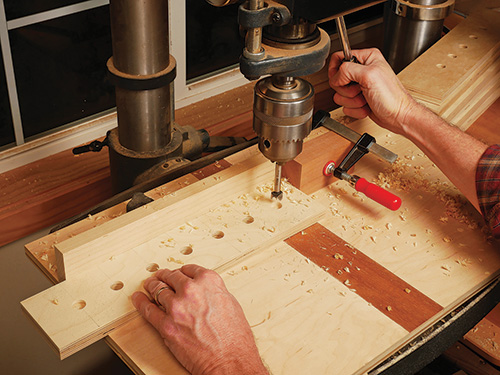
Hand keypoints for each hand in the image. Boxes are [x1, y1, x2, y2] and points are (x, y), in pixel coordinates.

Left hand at [132, 265, 267, 374]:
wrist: (229, 360)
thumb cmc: (234, 337)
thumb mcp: (230, 303)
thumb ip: (213, 293)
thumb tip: (204, 291)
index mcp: (209, 281)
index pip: (189, 269)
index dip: (182, 271)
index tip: (179, 273)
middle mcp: (191, 290)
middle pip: (172, 277)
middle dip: (165, 276)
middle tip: (161, 276)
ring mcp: (177, 307)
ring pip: (158, 289)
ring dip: (152, 286)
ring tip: (149, 285)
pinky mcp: (166, 325)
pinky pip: (148, 310)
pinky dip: (141, 302)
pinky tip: (138, 298)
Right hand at [328, 48, 418, 135]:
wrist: (398, 116)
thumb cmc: (392, 97)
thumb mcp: (369, 75)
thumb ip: (347, 70)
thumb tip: (335, 76)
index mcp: (366, 59)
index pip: (339, 58)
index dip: (336, 70)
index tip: (340, 79)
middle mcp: (362, 71)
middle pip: (337, 79)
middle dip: (346, 89)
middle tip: (360, 90)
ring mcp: (359, 87)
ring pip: (340, 94)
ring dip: (352, 101)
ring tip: (366, 99)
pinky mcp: (358, 100)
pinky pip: (345, 106)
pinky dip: (355, 109)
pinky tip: (366, 106)